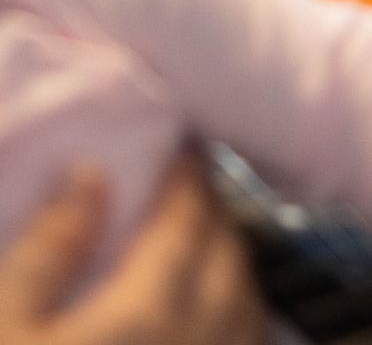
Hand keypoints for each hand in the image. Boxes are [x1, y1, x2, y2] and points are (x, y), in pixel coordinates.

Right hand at [0, 159, 262, 344]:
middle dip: (211, 211)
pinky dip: (238, 313)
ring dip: (229, 261)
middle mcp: (202, 339)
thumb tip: (90, 172)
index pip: (188, 218)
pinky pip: (249, 339)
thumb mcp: (6, 324)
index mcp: (151, 311)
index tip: (178, 146)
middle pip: (228, 254)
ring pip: (247, 301)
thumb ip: (47, 250)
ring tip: (197, 240)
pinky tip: (210, 310)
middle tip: (185, 188)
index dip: (187, 174)